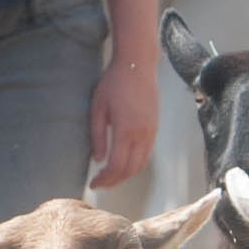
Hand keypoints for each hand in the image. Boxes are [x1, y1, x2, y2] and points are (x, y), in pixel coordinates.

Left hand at [84, 53, 164, 193]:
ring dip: (126, 175)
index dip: (105, 179)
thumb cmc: (114, 83)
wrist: (137, 65)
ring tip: (111, 176)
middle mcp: (142, 135)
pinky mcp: (155, 128)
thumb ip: (97, 136)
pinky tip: (123, 162)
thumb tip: (98, 159)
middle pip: (130, 170)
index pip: (117, 166)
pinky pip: (146, 154)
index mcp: (126, 130)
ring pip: (141, 164)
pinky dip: (135, 164)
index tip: (94, 183)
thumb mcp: (97, 108)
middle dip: (115, 181)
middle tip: (100, 183)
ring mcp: (151, 132)